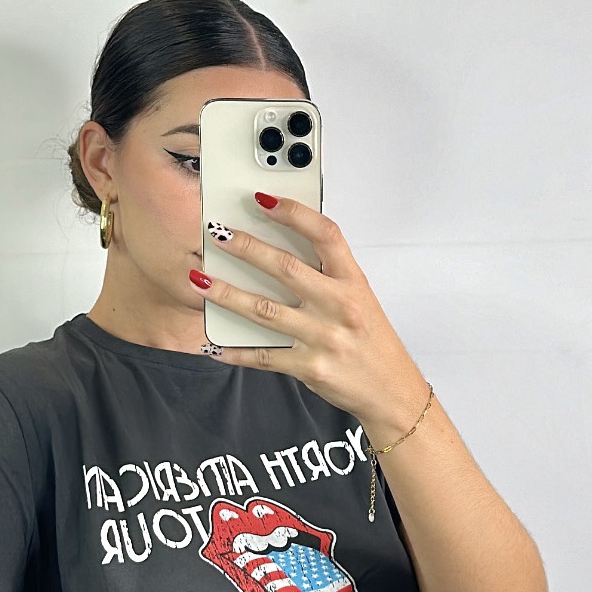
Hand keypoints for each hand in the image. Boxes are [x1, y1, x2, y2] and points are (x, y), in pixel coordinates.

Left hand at [191, 195, 431, 447]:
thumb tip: (280, 250)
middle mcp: (339, 306)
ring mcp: (323, 338)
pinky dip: (235, 352)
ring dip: (227, 294)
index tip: (264, 199)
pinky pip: (264, 356)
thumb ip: (328, 275)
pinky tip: (213, 345)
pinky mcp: (310, 367)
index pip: (325, 235)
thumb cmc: (372, 342)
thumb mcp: (361, 299)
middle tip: (217, 234)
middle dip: (246, 248)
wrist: (391, 391)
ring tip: (200, 281)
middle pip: (285, 268)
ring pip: (264, 310)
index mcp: (353, 282)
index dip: (294, 213)